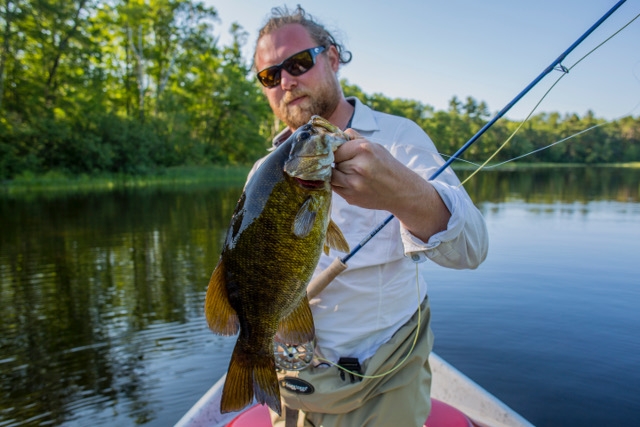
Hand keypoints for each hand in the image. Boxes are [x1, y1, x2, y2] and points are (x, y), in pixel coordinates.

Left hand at [331, 129, 450, 241]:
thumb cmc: (387, 166)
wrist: (401, 191)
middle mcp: (357, 167)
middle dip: (338, 162)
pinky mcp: (350, 197)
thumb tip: (335, 133)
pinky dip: (339, 184)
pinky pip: (335, 188)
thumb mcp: (375, 146)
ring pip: (331, 176)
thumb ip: (354, 139)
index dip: (337, 150)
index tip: (341, 152)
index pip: (335, 148)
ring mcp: (353, 184)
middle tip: (350, 164)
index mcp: (363, 150)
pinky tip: (352, 182)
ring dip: (336, 174)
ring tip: (349, 173)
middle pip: (333, 162)